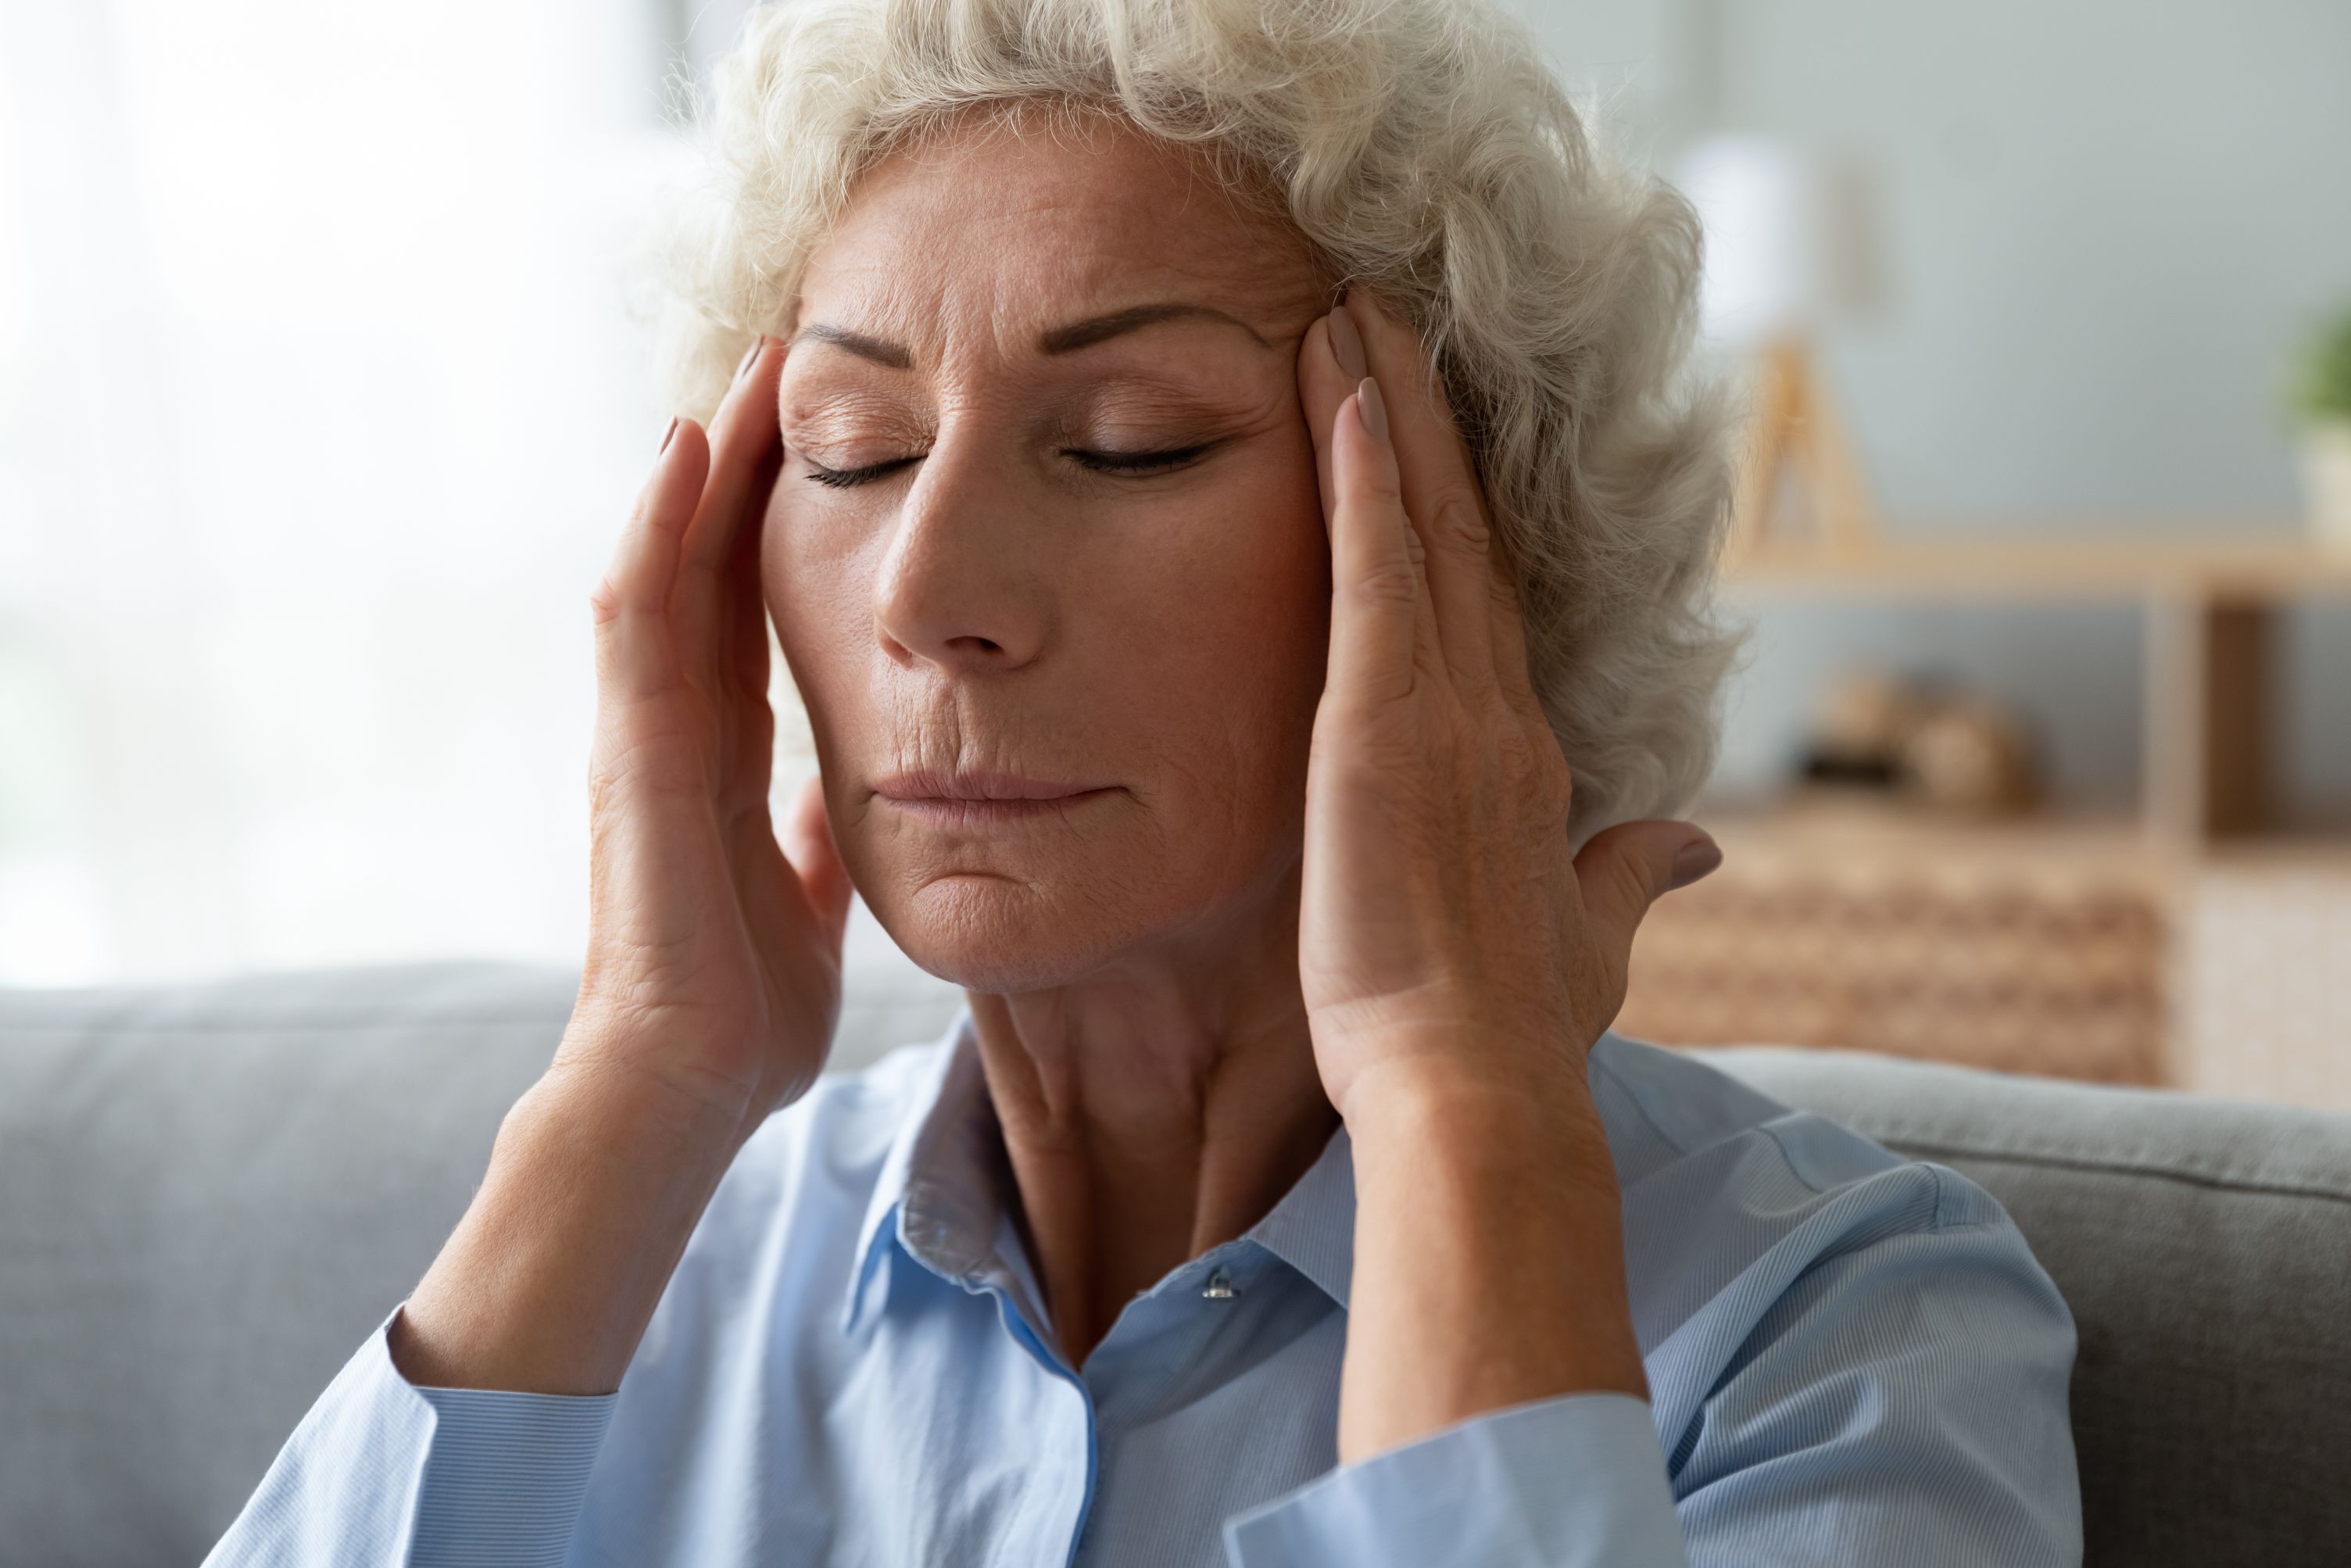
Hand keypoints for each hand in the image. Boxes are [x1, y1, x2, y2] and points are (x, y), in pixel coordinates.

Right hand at [563, 335, 853, 1138]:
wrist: (688, 1090)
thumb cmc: (743, 1010)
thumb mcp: (811, 895)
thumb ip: (817, 834)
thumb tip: (849, 793)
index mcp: (723, 758)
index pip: (748, 610)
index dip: (779, 524)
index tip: (833, 443)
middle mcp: (676, 728)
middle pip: (708, 565)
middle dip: (747, 464)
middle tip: (793, 362)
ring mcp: (644, 734)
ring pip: (666, 564)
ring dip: (703, 466)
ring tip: (747, 369)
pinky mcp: (630, 753)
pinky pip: (638, 617)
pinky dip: (658, 529)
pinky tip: (688, 449)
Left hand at [1292, 292, 1720, 1124]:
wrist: (1478, 1092)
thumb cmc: (1516, 1034)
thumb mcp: (1589, 938)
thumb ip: (1634, 871)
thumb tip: (1693, 841)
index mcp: (1527, 754)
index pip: (1491, 596)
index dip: (1463, 498)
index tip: (1430, 419)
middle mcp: (1497, 712)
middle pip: (1463, 529)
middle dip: (1423, 414)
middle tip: (1381, 310)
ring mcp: (1447, 712)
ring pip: (1420, 525)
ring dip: (1382, 410)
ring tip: (1342, 311)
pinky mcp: (1383, 730)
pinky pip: (1377, 576)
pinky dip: (1364, 483)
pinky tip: (1340, 400)